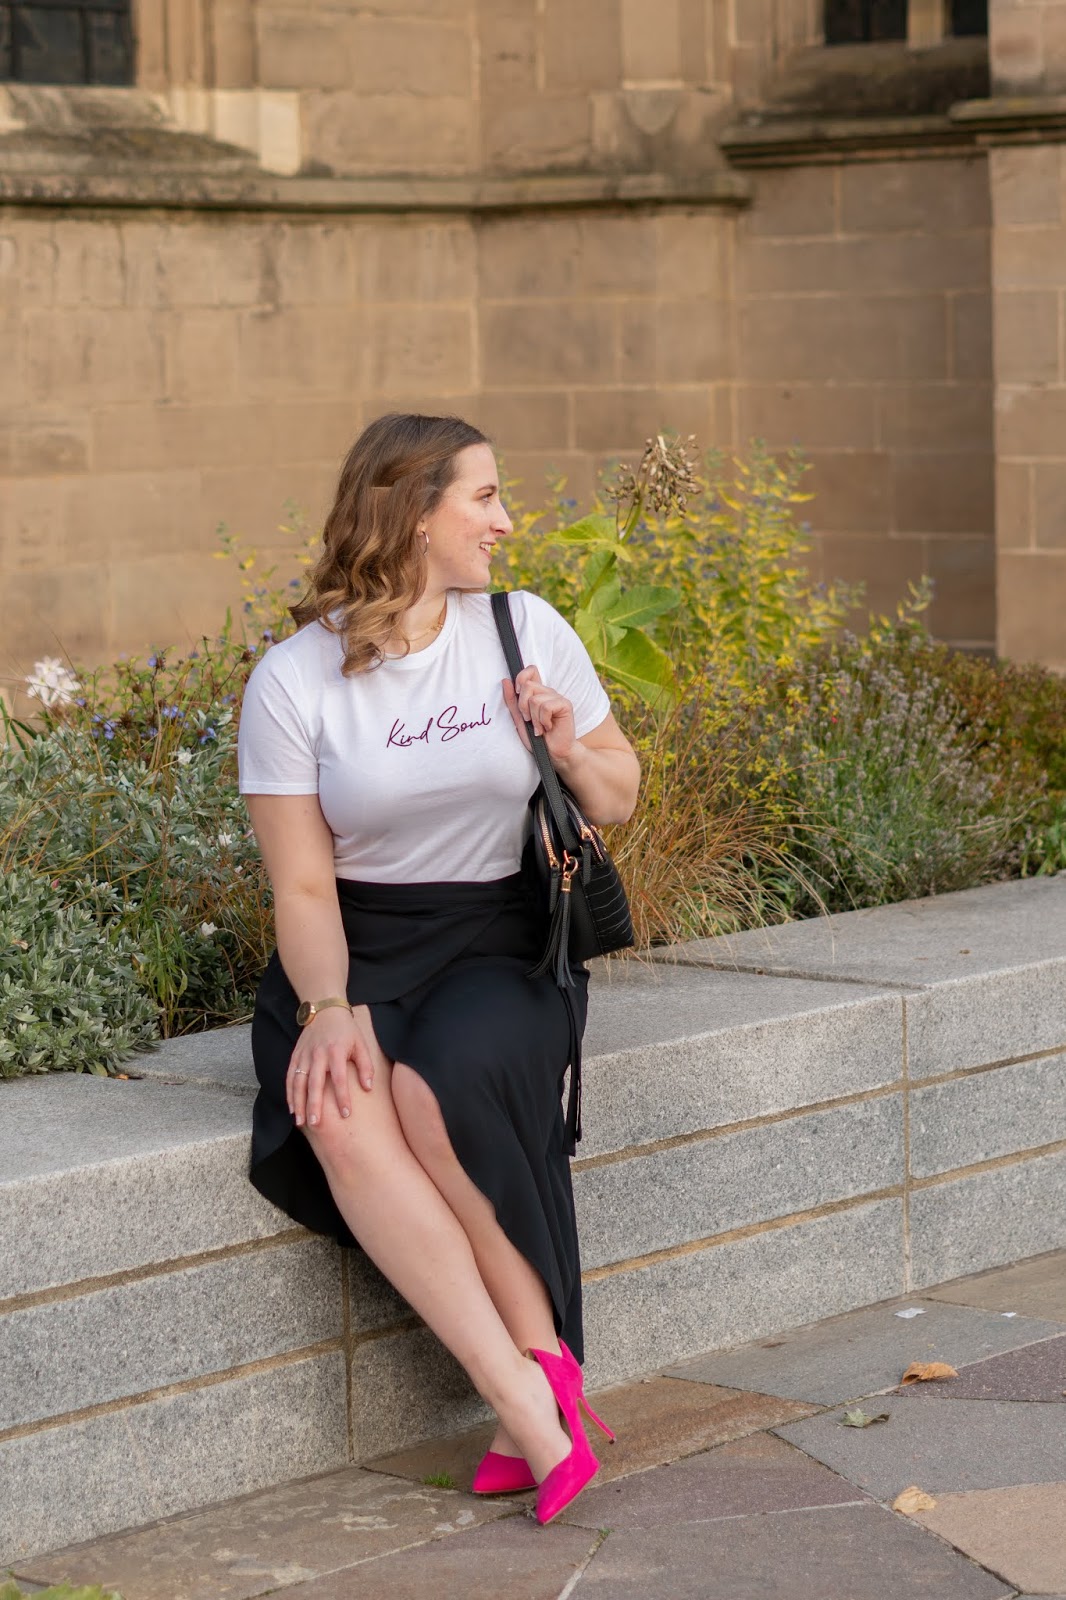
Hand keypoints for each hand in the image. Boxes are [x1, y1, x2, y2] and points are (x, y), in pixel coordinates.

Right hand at [287, 1003, 383, 1128]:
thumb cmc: (346, 1030)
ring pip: (299, 1082)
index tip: (346, 1114)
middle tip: (315, 1124)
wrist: (325, 1010)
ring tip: (300, 1121)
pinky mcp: (296, 1056)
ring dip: (298, 1103)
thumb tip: (368, 1087)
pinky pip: (290, 1077)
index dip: (343, 1097)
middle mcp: (318, 1055)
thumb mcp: (361, 1044)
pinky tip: (292, 1108)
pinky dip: (289, 1093)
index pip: (340, 1078)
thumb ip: (366, 1066)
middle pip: (315, 1083)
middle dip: (314, 1104)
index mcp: (336, 1052)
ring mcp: (304, 1055)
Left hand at [502, 667, 577, 767]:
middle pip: (527, 686)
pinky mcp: (565, 705)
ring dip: (534, 718)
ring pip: (535, 699)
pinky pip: (546, 706)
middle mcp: (548, 692)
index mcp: (538, 693)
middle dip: (523, 706)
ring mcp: (558, 698)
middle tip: (529, 720)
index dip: (521, 678)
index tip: (517, 693)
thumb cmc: (537, 738)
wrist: (553, 754)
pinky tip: (548, 727)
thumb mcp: (519, 719)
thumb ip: (512, 701)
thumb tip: (505, 680)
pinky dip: (543, 720)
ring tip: (539, 728)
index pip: (531, 670)